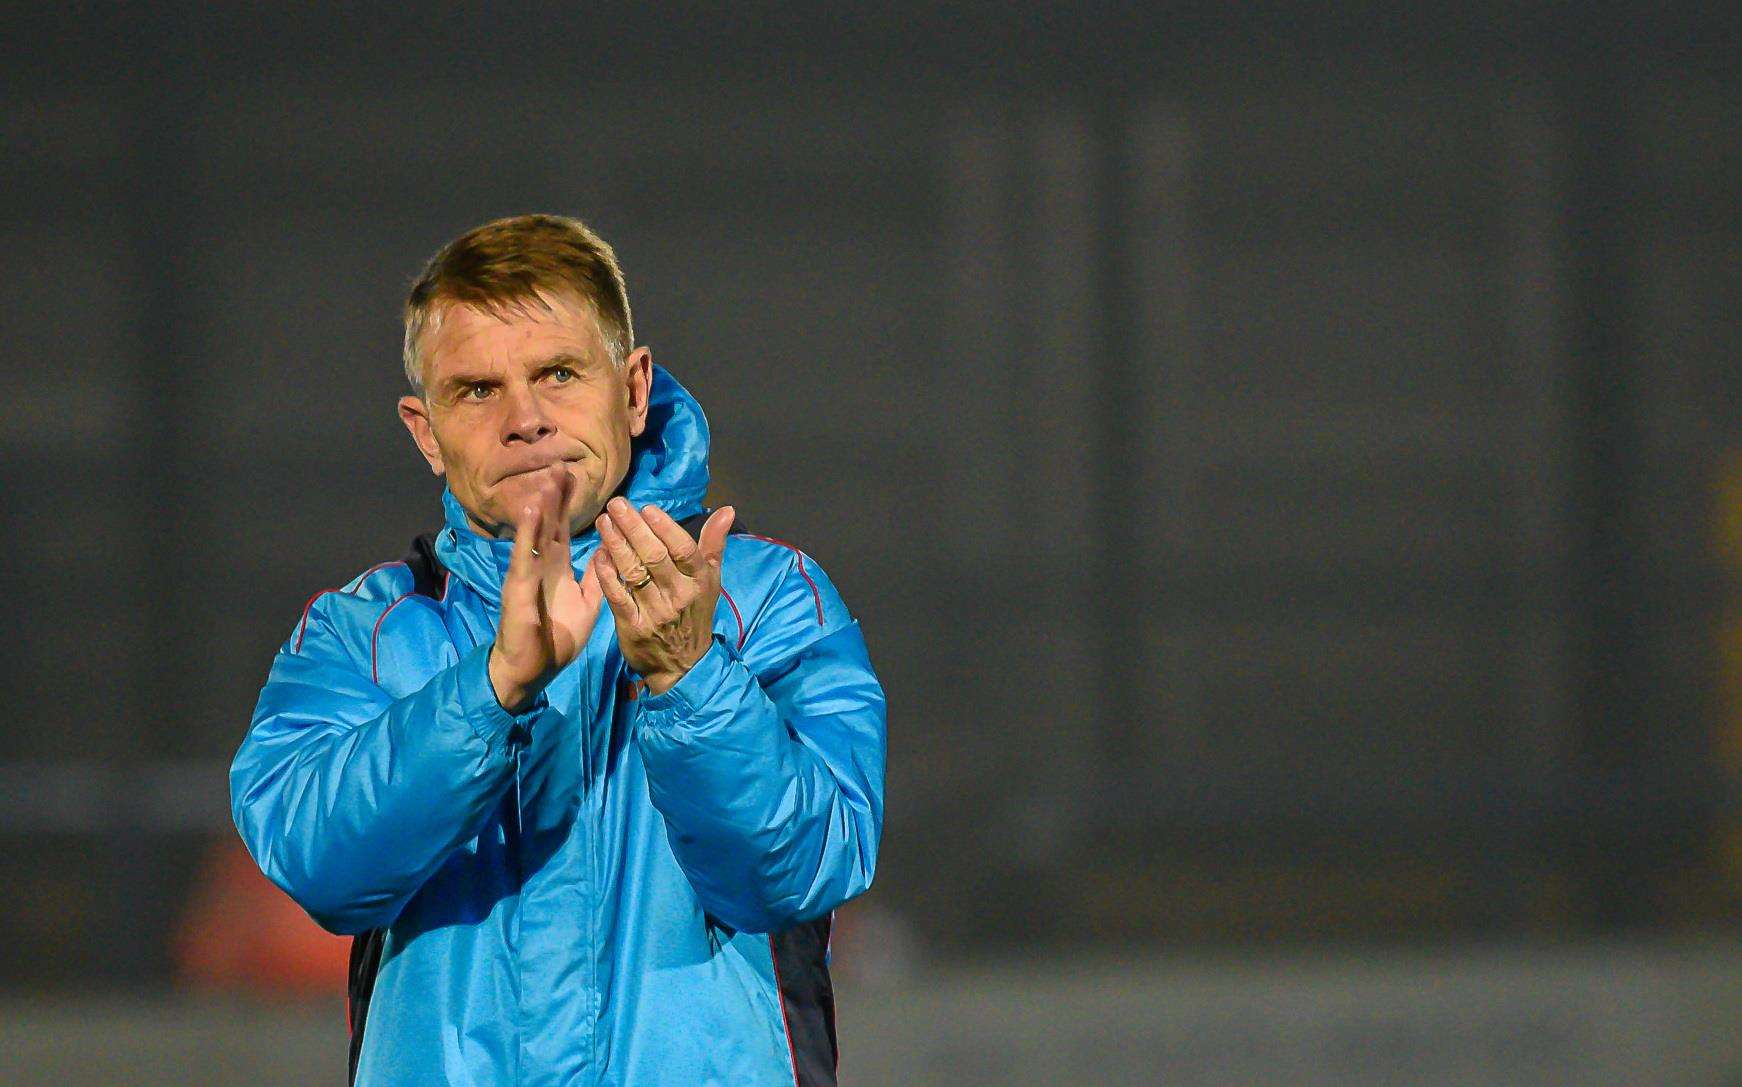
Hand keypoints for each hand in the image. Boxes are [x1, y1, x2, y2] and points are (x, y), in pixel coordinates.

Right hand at [487, 464, 605, 712]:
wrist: (530, 670)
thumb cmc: (555, 641)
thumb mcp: (587, 606)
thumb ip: (596, 579)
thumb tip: (609, 552)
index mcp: (558, 570)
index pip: (564, 531)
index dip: (570, 507)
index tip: (576, 479)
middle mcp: (542, 566)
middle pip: (550, 524)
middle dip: (555, 496)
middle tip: (562, 465)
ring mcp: (528, 573)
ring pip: (536, 533)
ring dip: (542, 505)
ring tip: (549, 477)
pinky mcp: (518, 586)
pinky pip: (525, 555)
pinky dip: (528, 533)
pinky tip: (533, 510)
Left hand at [591, 496, 734, 694]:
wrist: (683, 665)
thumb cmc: (695, 614)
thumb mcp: (710, 580)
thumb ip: (714, 544)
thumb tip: (726, 510)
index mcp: (698, 580)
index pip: (683, 549)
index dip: (665, 528)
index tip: (647, 508)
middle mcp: (679, 595)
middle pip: (655, 556)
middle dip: (634, 528)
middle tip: (616, 505)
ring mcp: (655, 612)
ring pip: (634, 572)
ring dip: (616, 545)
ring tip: (603, 522)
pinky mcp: (633, 626)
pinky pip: (618, 597)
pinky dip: (607, 575)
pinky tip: (598, 555)